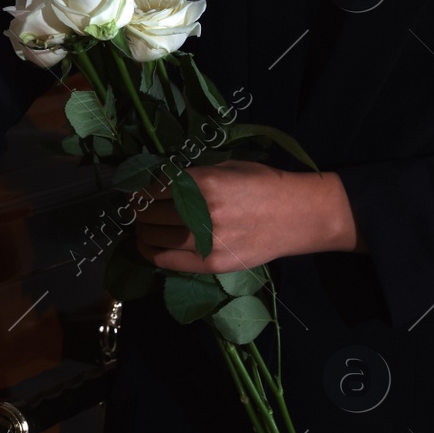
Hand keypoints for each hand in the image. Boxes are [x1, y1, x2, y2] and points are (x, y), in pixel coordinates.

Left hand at [134, 160, 365, 272]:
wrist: (300, 215)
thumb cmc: (263, 184)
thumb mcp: (226, 168)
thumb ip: (192, 176)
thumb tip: (157, 181)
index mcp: (203, 182)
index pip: (153, 187)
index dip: (138, 189)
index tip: (133, 190)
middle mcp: (201, 212)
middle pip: (149, 212)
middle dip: (138, 209)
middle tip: (135, 207)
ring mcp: (206, 241)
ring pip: (153, 236)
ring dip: (141, 230)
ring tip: (141, 224)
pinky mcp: (211, 263)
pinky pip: (166, 260)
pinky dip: (150, 251)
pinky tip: (147, 244)